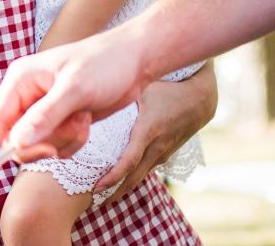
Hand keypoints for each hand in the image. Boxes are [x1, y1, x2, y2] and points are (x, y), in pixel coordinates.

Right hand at [0, 30, 147, 164]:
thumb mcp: (74, 89)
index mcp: (20, 80)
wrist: (134, 61)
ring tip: (82, 119)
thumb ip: (44, 117)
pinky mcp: (60, 120)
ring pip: (39, 144)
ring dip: (63, 140)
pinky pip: (57, 144)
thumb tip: (16, 144)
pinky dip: (73, 141)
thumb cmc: (103, 64)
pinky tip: (86, 120)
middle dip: (43, 142)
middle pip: (17, 138)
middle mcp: (26, 95)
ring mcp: (43, 109)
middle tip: (59, 143)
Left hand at [96, 64, 216, 202]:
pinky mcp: (167, 151)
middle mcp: (157, 146)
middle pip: (134, 176)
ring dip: (124, 187)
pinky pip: (148, 168)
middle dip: (114, 191)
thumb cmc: (167, 88)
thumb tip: (90, 98)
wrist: (201, 97)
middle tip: (94, 202)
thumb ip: (119, 96)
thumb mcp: (142, 88)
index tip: (96, 187)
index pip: (129, 161)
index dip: (112, 177)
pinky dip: (134, 177)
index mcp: (148, 131)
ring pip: (142, 174)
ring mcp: (164, 151)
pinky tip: (121, 182)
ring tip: (103, 197)